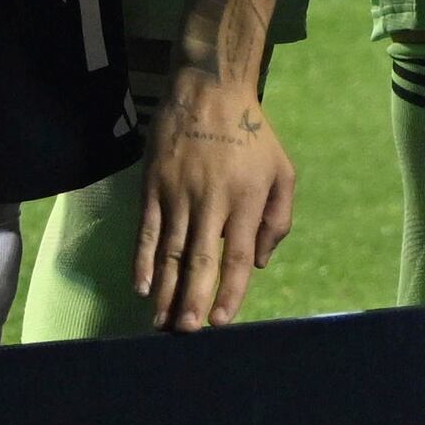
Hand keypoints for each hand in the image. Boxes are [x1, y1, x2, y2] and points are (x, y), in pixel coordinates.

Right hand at [137, 97, 297, 331]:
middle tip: (186, 333)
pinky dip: (143, 261)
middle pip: (199, 259)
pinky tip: (142, 287)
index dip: (229, 291)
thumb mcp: (282, 171)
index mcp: (246, 198)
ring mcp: (177, 194)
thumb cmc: (253, 136)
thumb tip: (260, 263)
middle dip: (192, 300)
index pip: (237, 255)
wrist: (210, 92)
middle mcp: (210, 200)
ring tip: (162, 322)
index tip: (221, 322)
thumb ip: (277, 218)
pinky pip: (146, 231)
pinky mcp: (152, 187)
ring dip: (166, 290)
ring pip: (170, 252)